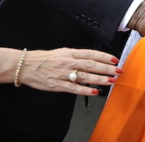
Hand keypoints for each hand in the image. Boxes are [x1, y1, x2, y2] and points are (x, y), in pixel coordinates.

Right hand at [0, 47, 120, 95]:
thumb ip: (76, 56)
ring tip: (111, 81)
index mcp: (69, 53)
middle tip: (118, 71)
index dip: (104, 56)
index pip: (90, 53)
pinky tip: (94, 92)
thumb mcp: (61, 52)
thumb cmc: (43, 59)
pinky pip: (74, 88)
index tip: (114, 59)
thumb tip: (92, 59)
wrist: (26, 65)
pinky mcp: (57, 85)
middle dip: (106, 68)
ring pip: (85, 76)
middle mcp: (68, 62)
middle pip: (91, 64)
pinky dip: (85, 90)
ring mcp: (63, 74)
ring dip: (99, 79)